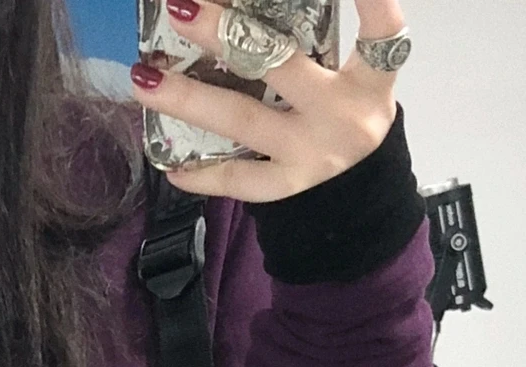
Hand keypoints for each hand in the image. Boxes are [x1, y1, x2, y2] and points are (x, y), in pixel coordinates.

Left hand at [132, 0, 406, 202]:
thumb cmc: (347, 109)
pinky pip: (239, 180)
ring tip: (144, 79)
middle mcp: (342, 113)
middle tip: (178, 10)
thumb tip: (230, 9)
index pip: (380, 29)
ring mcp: (312, 155)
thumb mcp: (352, 70)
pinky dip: (202, 175)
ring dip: (188, 99)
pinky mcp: (287, 187)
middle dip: (224, 34)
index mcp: (370, 77)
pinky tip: (168, 165)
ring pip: (243, 121)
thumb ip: (313, 34)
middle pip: (280, 65)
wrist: (360, 190)